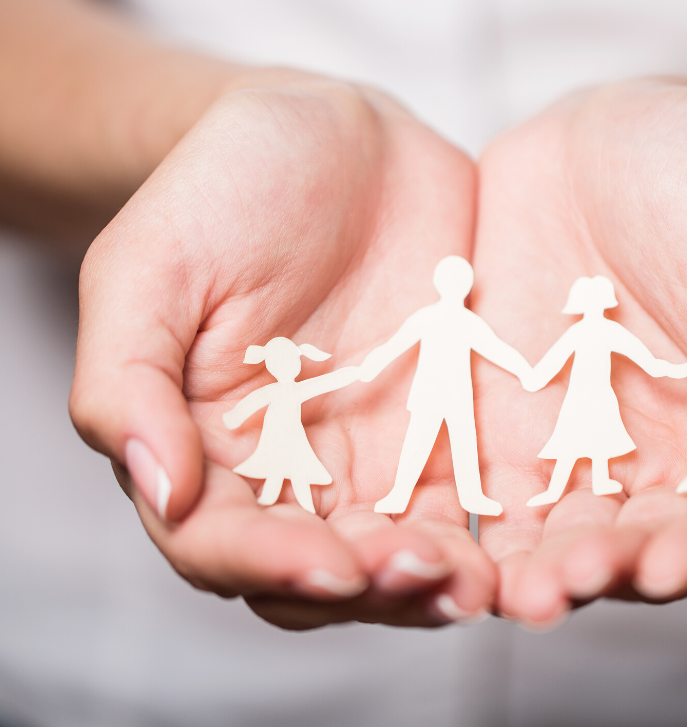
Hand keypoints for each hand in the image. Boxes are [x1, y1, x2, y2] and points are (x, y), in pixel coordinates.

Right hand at [70, 72, 494, 628]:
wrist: (338, 138)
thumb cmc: (226, 188)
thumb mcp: (152, 264)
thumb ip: (127, 378)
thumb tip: (159, 488)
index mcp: (203, 445)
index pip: (221, 542)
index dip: (270, 565)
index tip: (332, 563)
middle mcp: (284, 472)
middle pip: (317, 572)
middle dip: (368, 589)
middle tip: (425, 574)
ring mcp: (369, 459)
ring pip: (394, 558)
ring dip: (432, 586)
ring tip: (479, 584)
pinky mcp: (439, 435)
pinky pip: (463, 509)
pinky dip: (487, 541)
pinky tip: (520, 549)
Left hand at [470, 80, 686, 627]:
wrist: (612, 140)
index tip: (669, 567)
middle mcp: (661, 460)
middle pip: (639, 543)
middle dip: (603, 571)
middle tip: (557, 591)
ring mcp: (578, 447)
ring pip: (559, 531)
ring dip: (533, 567)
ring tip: (503, 590)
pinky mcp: (506, 426)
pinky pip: (486, 486)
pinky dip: (468, 520)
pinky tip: (436, 540)